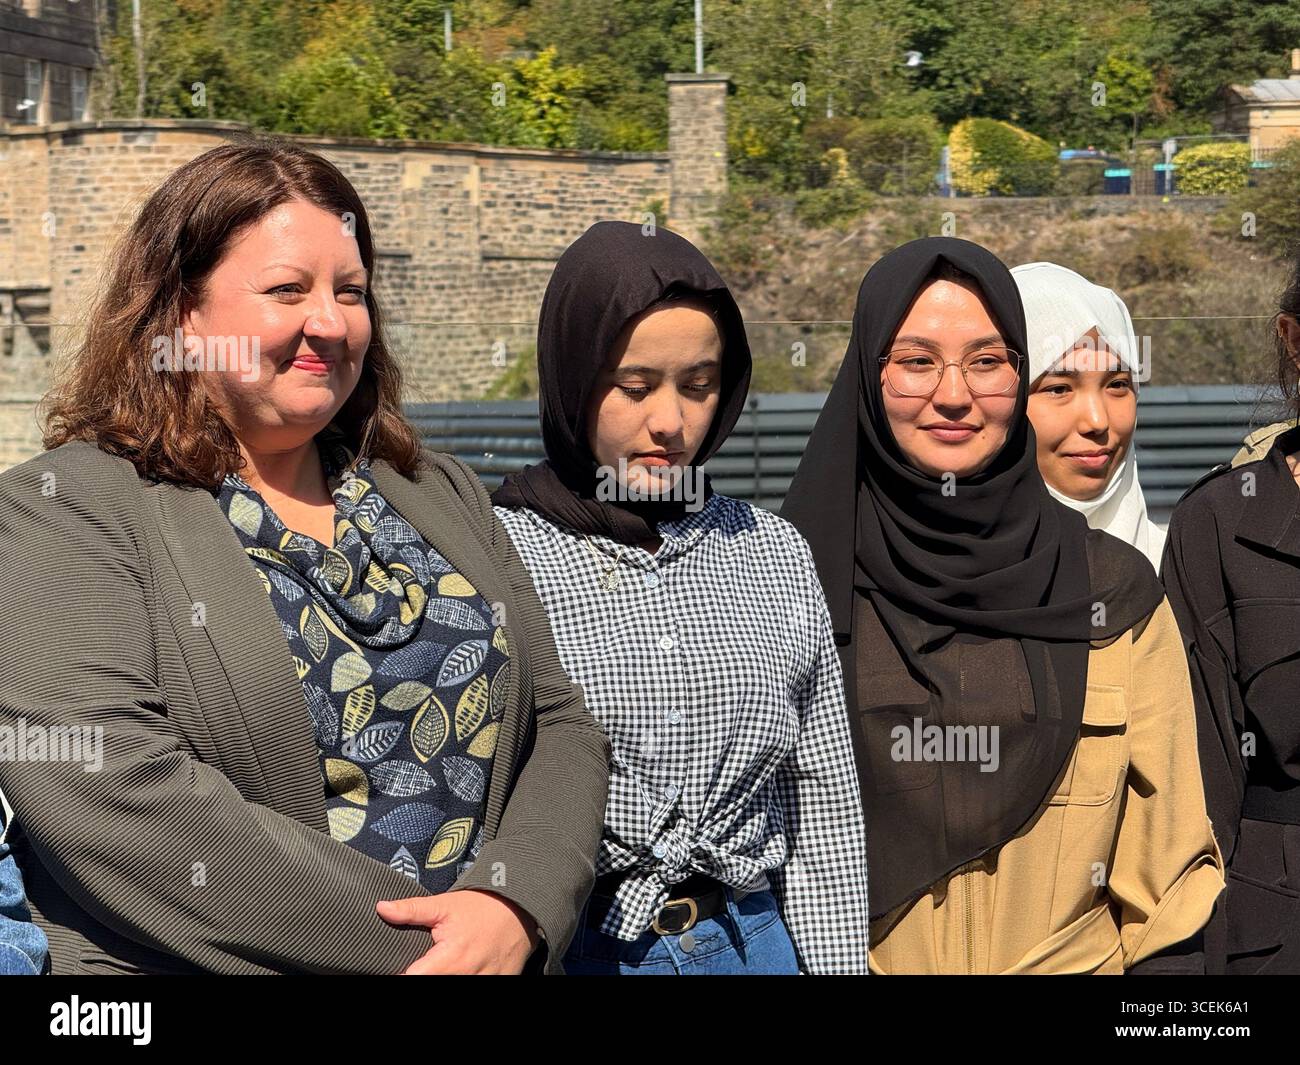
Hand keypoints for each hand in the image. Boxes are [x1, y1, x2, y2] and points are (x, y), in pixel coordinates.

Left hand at [377, 889, 539, 973]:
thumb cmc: (481, 906)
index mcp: (450, 959)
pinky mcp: (501, 982)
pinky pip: (480, 988)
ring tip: (445, 967)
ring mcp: (486, 982)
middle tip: (426, 964)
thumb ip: (412, 910)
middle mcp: (468, 975)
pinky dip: (469, 978)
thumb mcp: (444, 905)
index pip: (414, 979)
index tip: (396, 970)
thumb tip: (382, 909)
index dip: (401, 975)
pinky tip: (465, 970)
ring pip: (459, 988)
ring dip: (448, 977)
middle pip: (435, 984)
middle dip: (427, 974)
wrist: (521, 907)